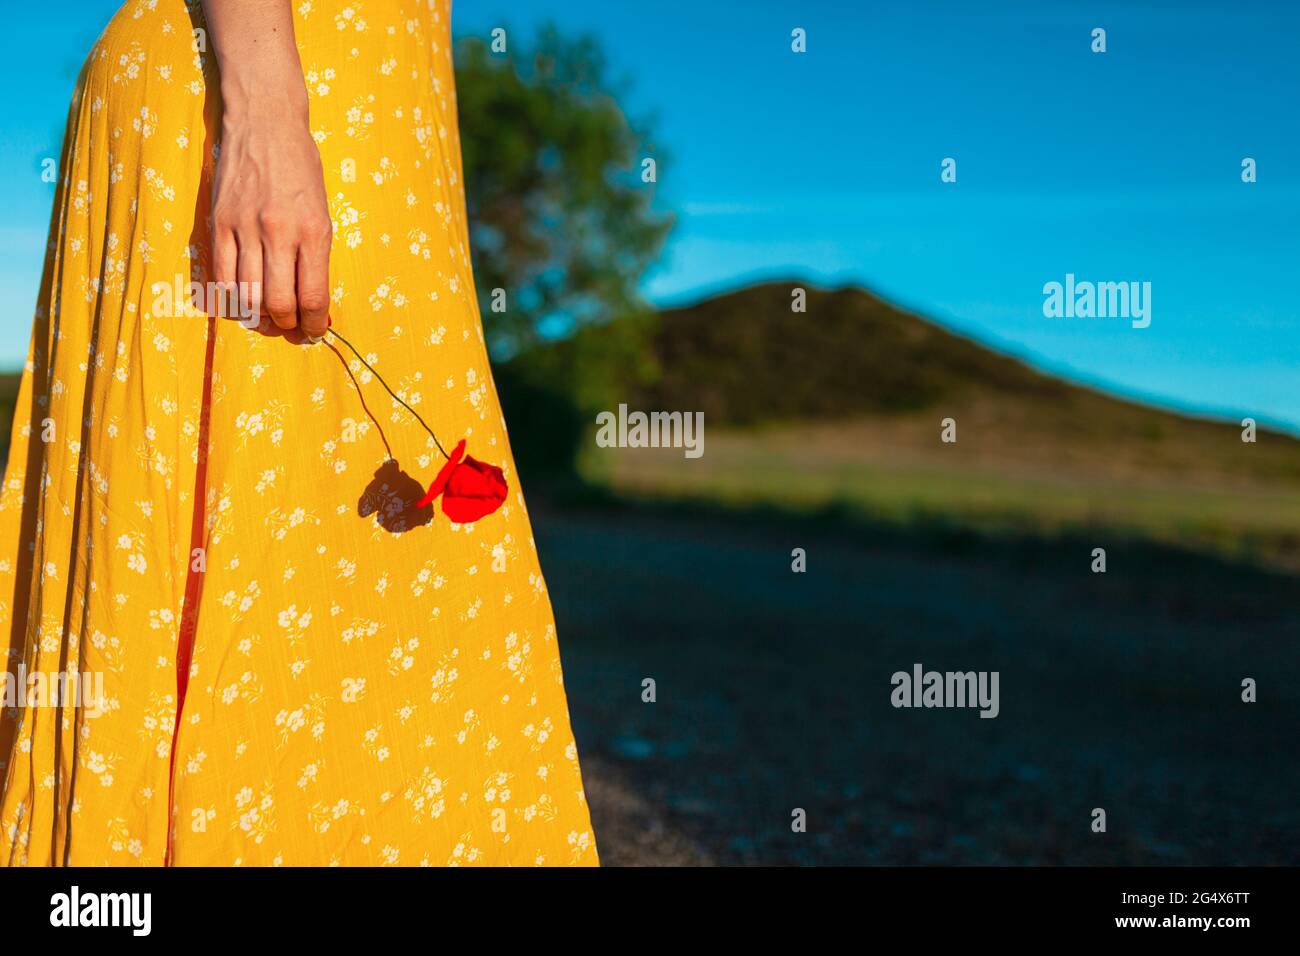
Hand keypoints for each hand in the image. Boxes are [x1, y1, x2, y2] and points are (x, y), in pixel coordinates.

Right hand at [210, 108, 331, 338]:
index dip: (315, 324)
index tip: (315, 331)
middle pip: (278, 304)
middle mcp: (278, 232)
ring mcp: (244, 228)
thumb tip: (312, 302)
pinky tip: (243, 299)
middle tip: (291, 327)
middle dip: (287, 326)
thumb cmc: (301, 168)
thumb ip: (316, 257)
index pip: (313, 296)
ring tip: (268, 317)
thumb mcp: (322, 212)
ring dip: (259, 317)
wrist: (264, 122)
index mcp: (313, 231)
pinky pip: (220, 276)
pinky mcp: (217, 222)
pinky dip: (232, 297)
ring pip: (246, 297)